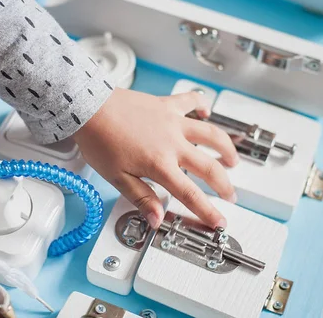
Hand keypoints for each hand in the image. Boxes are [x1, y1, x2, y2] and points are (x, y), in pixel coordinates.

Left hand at [74, 88, 238, 229]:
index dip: (208, 211)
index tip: (219, 222)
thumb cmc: (99, 140)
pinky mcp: (167, 105)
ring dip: (226, 148)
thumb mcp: (116, 177)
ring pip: (211, 134)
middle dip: (224, 185)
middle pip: (209, 167)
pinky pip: (191, 102)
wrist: (90, 107)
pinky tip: (207, 112)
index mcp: (160, 165)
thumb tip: (156, 218)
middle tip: (230, 195)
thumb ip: (141, 197)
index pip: (190, 194)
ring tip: (232, 159)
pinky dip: (202, 105)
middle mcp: (173, 143)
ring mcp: (173, 122)